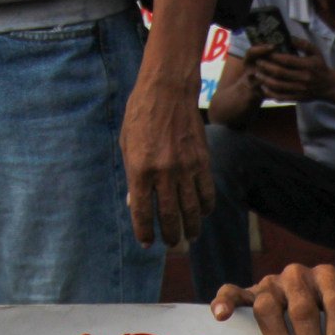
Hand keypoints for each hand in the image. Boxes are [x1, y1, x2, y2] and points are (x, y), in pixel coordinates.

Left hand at [121, 74, 213, 246]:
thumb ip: (133, 176)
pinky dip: (205, 207)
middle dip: (171, 235)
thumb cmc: (141, 114)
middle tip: (172, 244)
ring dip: (191, 227)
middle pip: (169, 215)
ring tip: (190, 237)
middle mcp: (163, 172)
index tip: (147, 243)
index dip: (144, 231)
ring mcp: (185, 168)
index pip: (142, 212)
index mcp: (140, 169)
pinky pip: (207, 192)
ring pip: (191, 209)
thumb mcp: (127, 145)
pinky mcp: (202, 161)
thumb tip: (136, 204)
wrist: (168, 90)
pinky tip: (202, 213)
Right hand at [210, 262, 334, 334]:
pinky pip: (232, 292)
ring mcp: (271, 283)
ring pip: (267, 308)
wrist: (302, 299)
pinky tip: (221, 316)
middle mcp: (298, 275)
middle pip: (302, 310)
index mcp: (327, 277)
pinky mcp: (249, 292)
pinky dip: (224, 302)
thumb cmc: (327, 318)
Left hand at [253, 41, 334, 102]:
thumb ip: (302, 44)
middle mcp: (304, 78)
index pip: (287, 60)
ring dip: (266, 80)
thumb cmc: (320, 66)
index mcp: (308, 65)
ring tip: (258, 74)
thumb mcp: (315, 52)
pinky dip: (271, 93)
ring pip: (278, 86)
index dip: (274, 56)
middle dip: (266, 67)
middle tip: (258, 62)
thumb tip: (288, 37)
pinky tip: (264, 87)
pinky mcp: (298, 98)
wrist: (329, 86)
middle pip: (280, 73)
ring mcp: (301, 90)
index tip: (265, 52)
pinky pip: (281, 97)